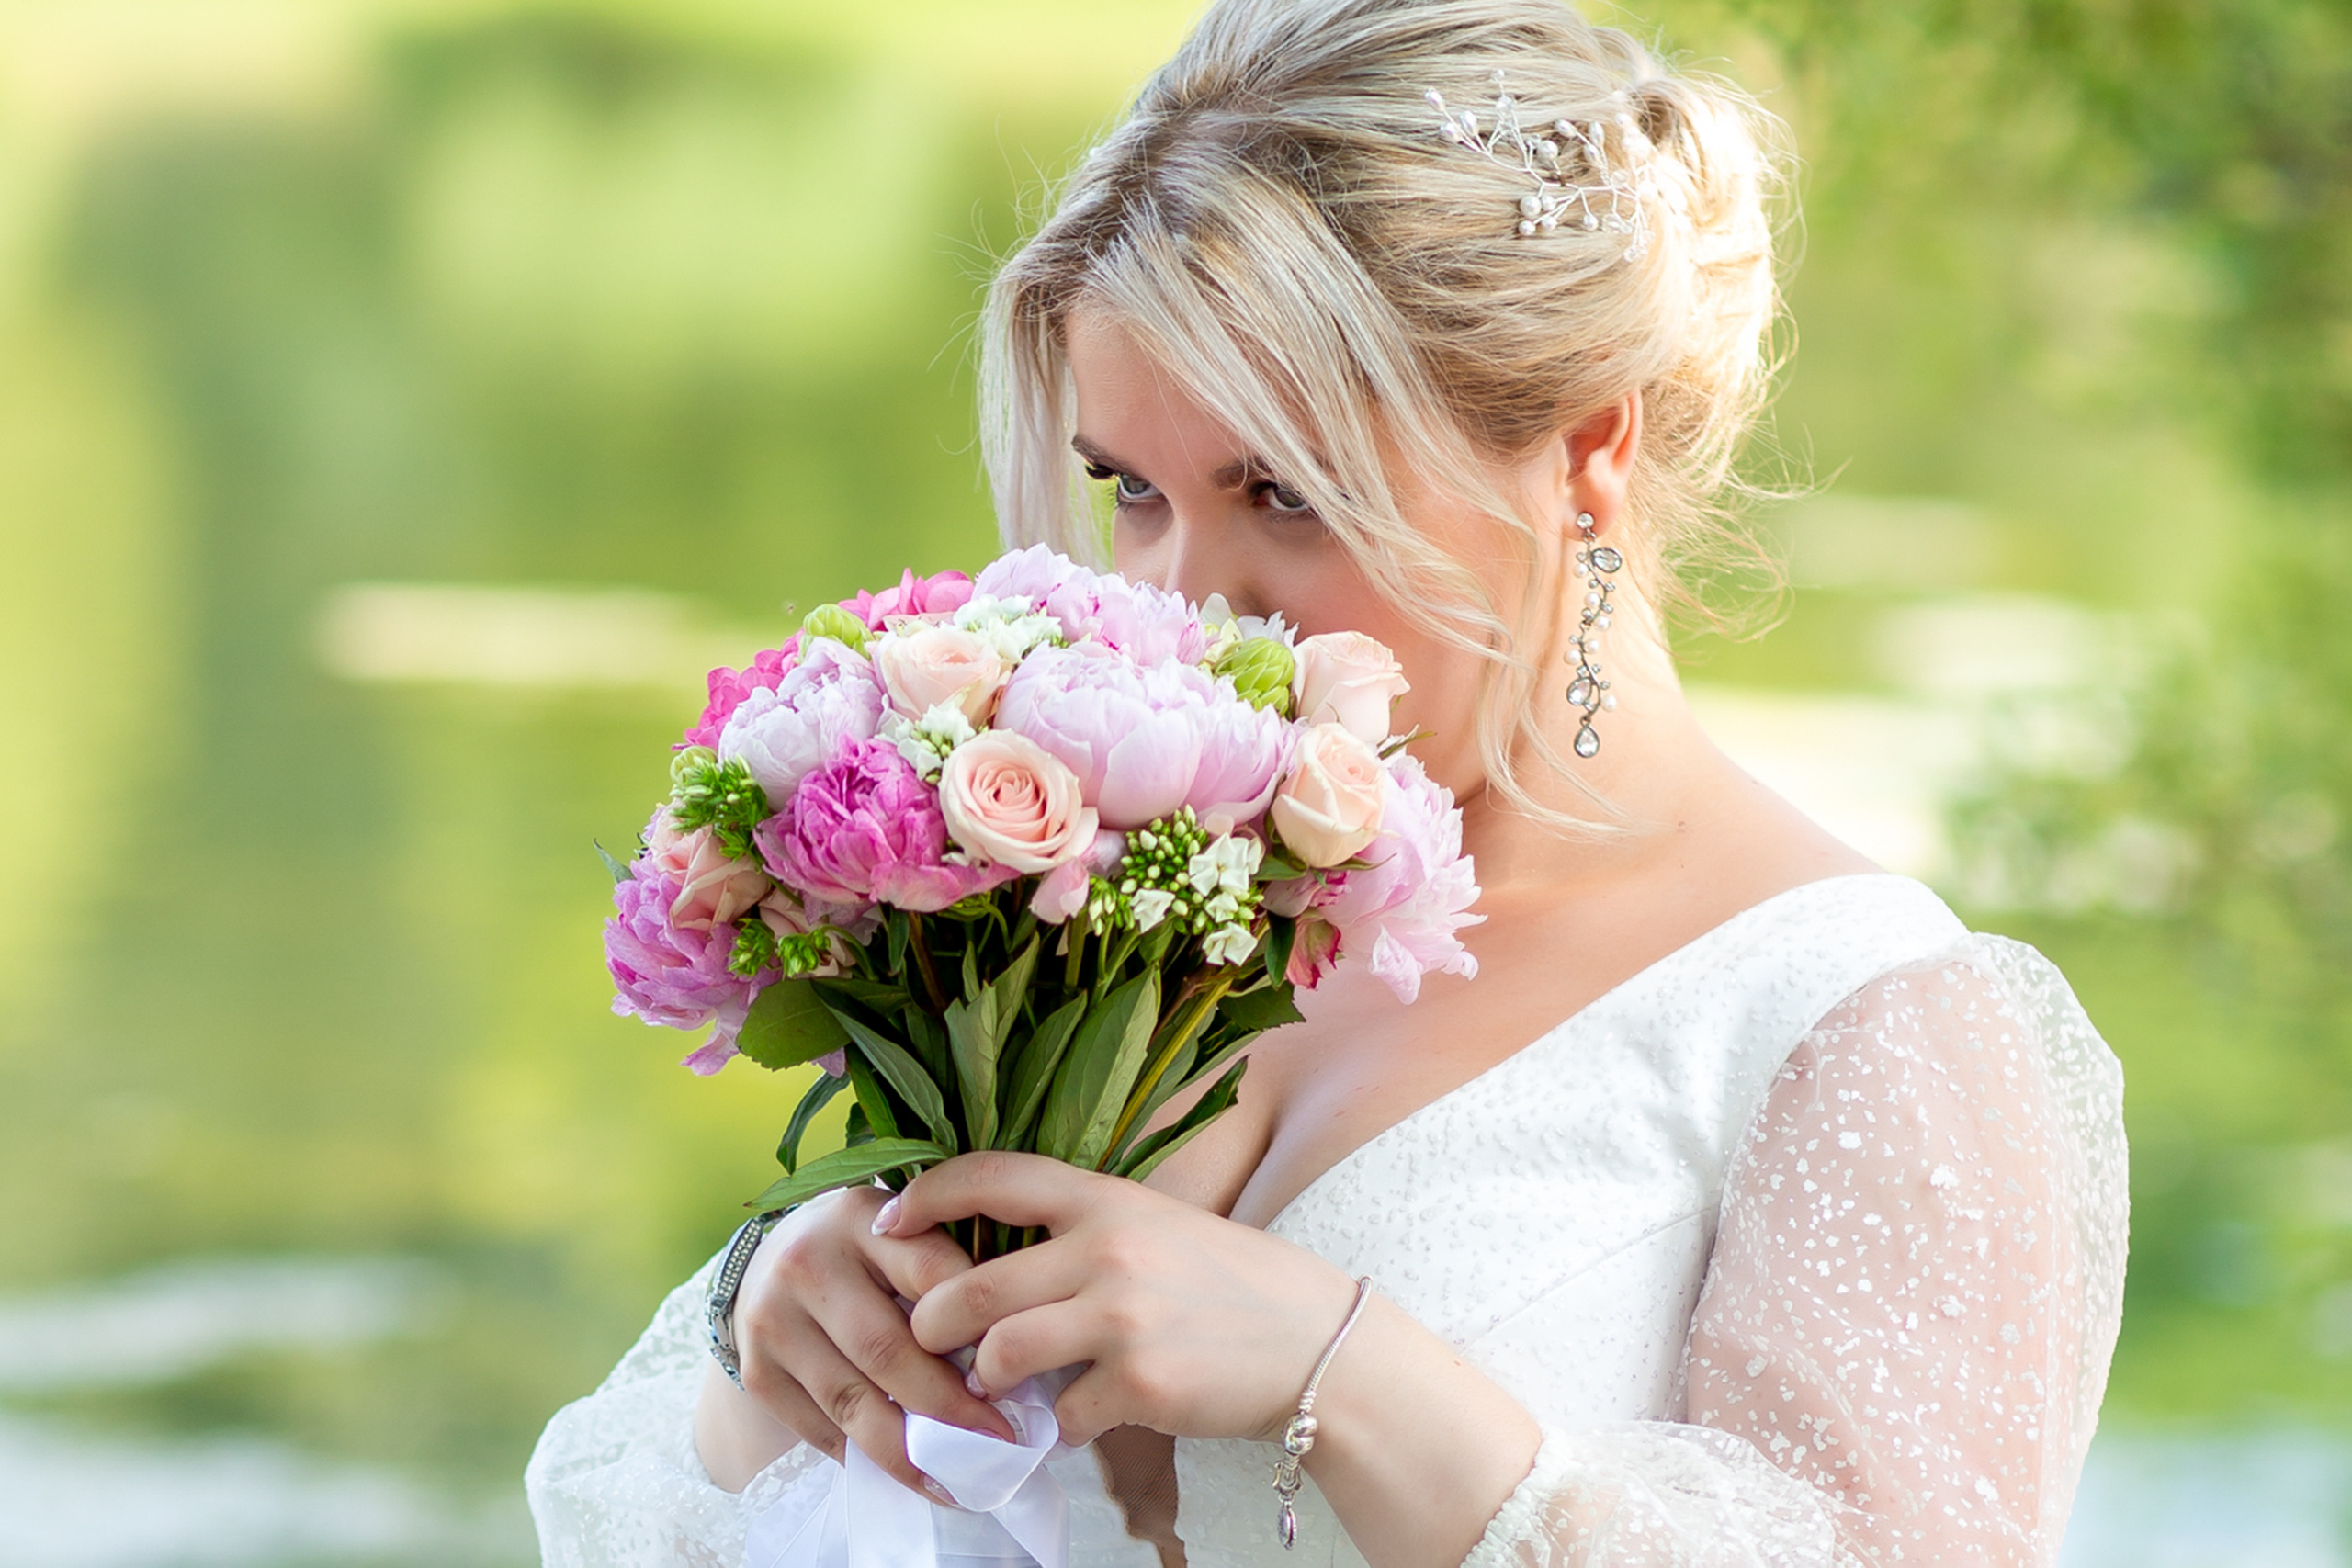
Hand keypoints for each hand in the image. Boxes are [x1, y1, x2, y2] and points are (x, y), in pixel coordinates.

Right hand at [724, 1185, 1014, 1495]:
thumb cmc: (863, 1250)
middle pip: (887, 1348)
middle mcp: (808, 1263)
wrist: (771, 1260)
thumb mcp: (902, 1231)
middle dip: (948, 1405)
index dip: (977, 1322)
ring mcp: (773, 1320)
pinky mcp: (758, 1370)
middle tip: (998, 1441)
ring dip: (909, 1451)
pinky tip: (907, 1474)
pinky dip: (866, 1458)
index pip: (930, 1270)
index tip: (1018, 1365)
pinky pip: (820, 1428)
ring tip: (956, 1479)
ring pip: (852, 1400)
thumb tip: (1010, 1343)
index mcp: (860, 1217)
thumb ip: (946, 1266)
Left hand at [876, 1152, 1362, 1446]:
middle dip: (934, 1324)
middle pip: (970, 1288)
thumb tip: (990, 1266)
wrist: (1314, 1340)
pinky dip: (1058, 1427)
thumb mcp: (1155, 1227)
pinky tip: (1081, 1418)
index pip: (992, 1176)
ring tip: (1005, 1389)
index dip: (925, 1196)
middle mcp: (1108, 1249)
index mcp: (1106, 1199)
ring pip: (998, 1357)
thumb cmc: (1228, 1282)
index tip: (888, 1224)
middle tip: (936, 1341)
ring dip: (988, 1383)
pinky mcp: (1139, 1383)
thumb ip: (1078, 1236)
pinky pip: (1059, 1416)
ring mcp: (1122, 1318)